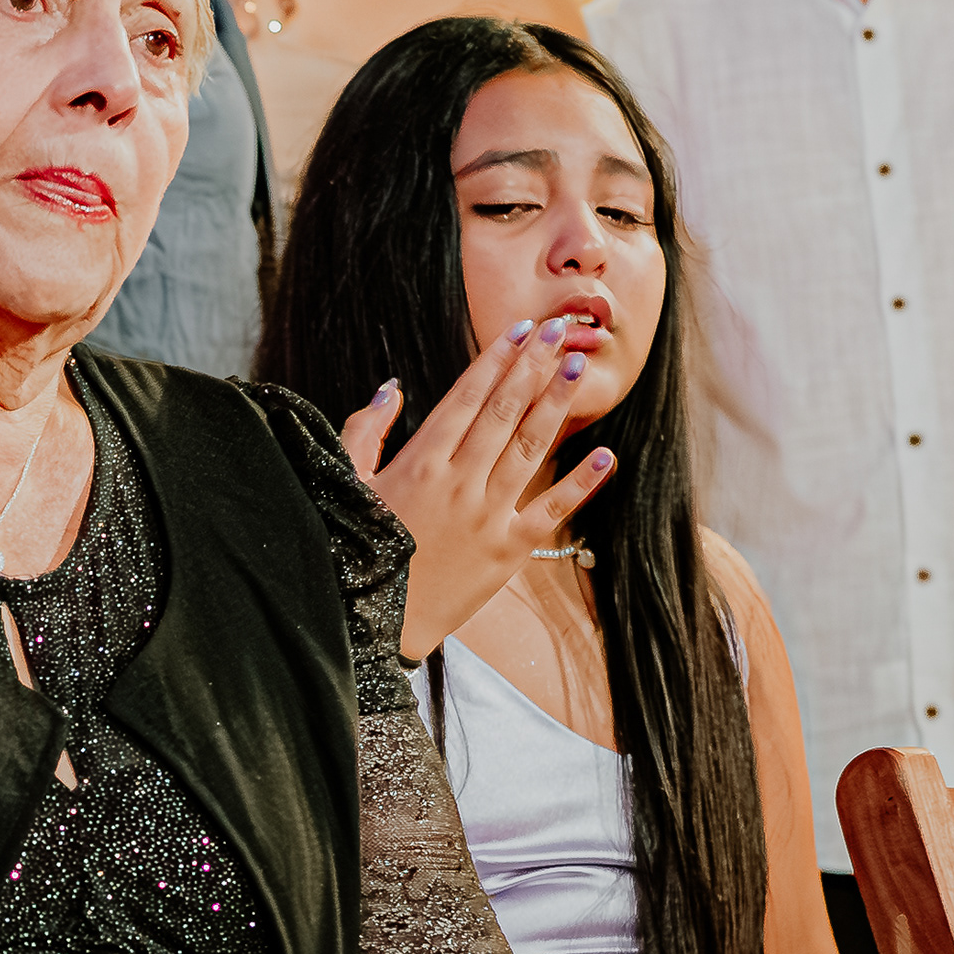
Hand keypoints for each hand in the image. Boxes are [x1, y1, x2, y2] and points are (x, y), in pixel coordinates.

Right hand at [338, 320, 618, 660]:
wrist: (373, 624)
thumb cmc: (354, 552)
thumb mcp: (349, 485)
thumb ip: (366, 432)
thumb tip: (392, 388)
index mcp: (419, 463)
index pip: (466, 398)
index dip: (495, 360)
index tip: (520, 330)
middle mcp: (457, 482)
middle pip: (502, 412)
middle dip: (532, 367)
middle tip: (557, 331)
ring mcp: (486, 516)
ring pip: (528, 448)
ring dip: (555, 406)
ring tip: (576, 368)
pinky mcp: (507, 551)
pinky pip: (551, 512)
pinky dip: (580, 484)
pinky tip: (605, 456)